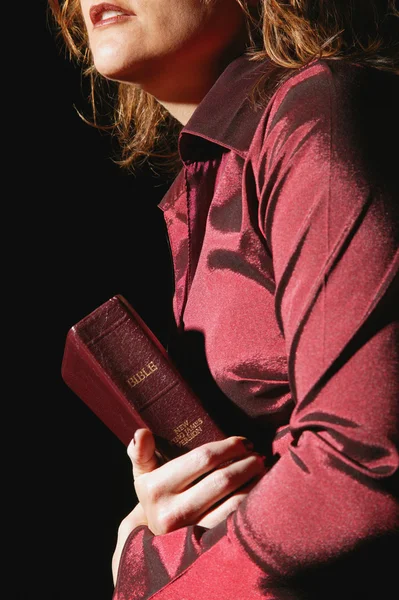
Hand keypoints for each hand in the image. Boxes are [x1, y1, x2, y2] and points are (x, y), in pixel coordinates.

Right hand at [112, 429, 265, 582]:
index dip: (228, 447)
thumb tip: (141, 433)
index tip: (243, 441)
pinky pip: (238, 522)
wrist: (154, 541)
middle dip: (245, 462)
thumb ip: (141, 453)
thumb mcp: (144, 475)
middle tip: (257, 455)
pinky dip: (252, 503)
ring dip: (253, 482)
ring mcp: (190, 534)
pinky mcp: (207, 549)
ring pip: (234, 502)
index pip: (202, 458)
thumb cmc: (156, 497)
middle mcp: (170, 513)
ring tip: (260, 469)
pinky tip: (259, 492)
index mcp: (155, 488)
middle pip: (222, 480)